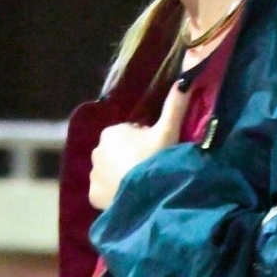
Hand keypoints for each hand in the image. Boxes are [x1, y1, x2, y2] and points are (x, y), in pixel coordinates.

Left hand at [89, 81, 189, 209]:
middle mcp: (96, 150)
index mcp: (111, 132)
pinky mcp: (93, 195)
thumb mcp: (168, 130)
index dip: (144, 143)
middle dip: (130, 159)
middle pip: (117, 154)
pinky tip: (128, 196)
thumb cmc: (156, 158)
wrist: (149, 195)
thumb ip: (175, 105)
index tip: (155, 153)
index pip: (128, 135)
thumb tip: (184, 80)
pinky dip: (113, 194)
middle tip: (149, 168)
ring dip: (121, 177)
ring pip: (109, 173)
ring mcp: (93, 174)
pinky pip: (104, 192)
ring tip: (140, 184)